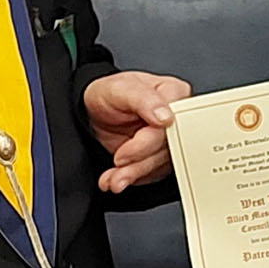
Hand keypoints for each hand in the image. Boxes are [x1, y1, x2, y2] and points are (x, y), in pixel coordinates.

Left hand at [84, 71, 190, 191]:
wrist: (92, 110)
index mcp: (175, 94)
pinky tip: (115, 177)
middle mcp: (175, 118)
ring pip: (159, 165)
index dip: (148, 143)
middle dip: (139, 164)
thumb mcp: (121, 89)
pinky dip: (131, 178)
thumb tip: (166, 117)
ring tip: (114, 177)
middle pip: (167, 149)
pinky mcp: (160, 157)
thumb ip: (145, 100)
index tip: (124, 153)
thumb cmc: (109, 94)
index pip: (172, 126)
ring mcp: (168, 139)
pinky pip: (152, 174)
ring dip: (132, 174)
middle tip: (118, 165)